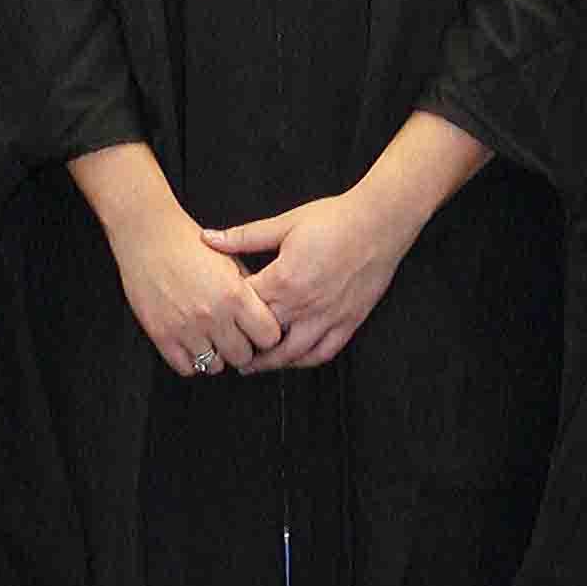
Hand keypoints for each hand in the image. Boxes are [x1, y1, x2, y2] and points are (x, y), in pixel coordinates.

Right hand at [110, 196, 282, 378]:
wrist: (148, 235)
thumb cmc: (188, 243)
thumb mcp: (230, 260)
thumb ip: (249, 291)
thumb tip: (264, 315)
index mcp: (235, 295)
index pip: (268, 337)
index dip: (265, 334)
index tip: (259, 331)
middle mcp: (212, 314)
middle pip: (243, 356)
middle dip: (242, 347)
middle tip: (234, 336)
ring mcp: (185, 328)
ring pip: (214, 366)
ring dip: (216, 355)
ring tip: (211, 339)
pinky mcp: (161, 335)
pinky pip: (185, 368)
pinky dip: (191, 360)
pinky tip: (192, 343)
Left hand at [207, 187, 419, 368]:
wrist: (379, 222)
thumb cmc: (334, 219)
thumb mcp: (285, 223)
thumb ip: (244, 236)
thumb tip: (207, 238)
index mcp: (283, 280)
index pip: (245, 305)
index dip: (227, 311)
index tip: (215, 314)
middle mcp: (304, 305)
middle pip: (263, 336)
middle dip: (242, 344)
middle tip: (224, 349)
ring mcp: (327, 317)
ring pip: (292, 354)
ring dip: (269, 363)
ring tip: (251, 366)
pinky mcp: (348, 322)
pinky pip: (323, 352)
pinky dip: (304, 361)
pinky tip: (293, 361)